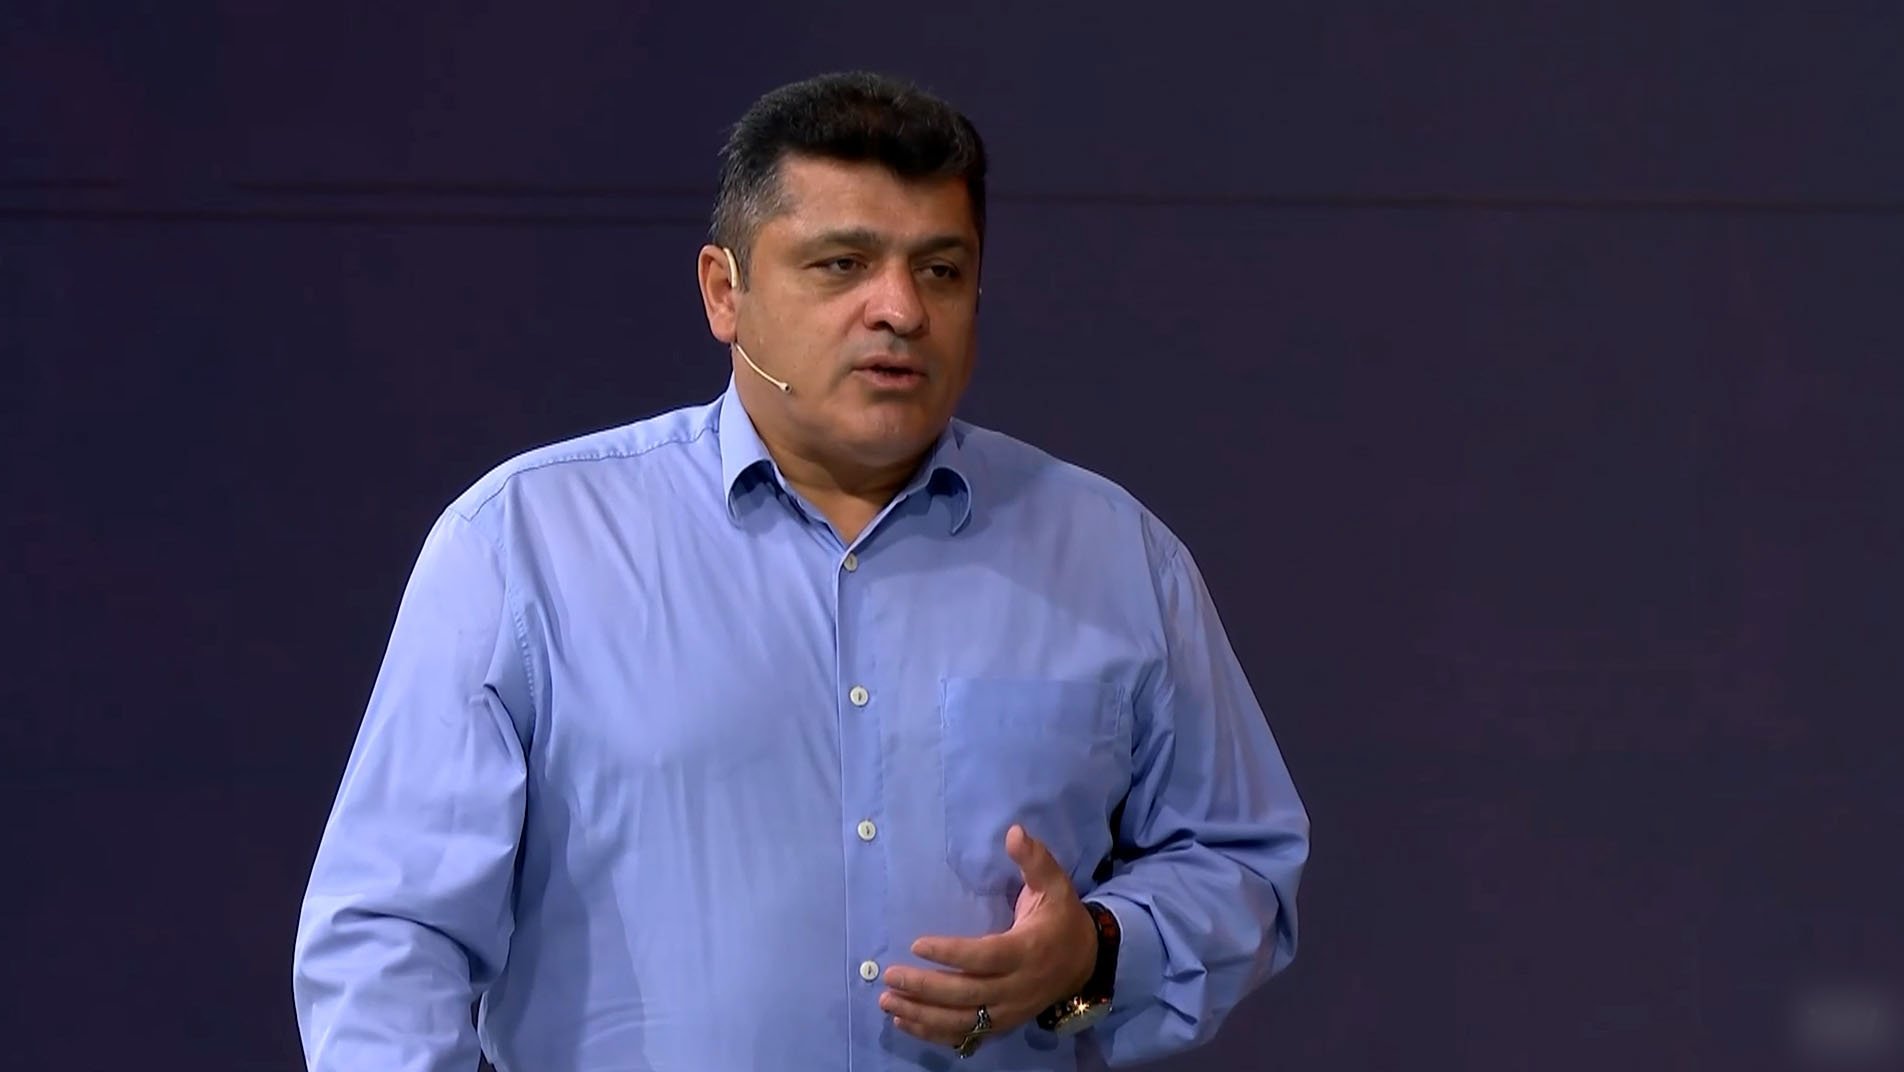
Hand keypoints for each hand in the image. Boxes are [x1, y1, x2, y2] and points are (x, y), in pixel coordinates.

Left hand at [881, 824, 1097, 1053]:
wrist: (1086, 964)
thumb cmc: (1062, 919)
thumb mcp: (1056, 885)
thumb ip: (1035, 860)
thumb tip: (1014, 831)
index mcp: (1028, 951)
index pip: (985, 957)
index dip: (951, 954)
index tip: (917, 944)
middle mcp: (1018, 987)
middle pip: (967, 994)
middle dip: (925, 988)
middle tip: (890, 975)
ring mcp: (1009, 1011)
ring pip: (962, 1021)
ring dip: (922, 1014)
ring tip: (887, 1001)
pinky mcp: (1002, 1025)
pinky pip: (966, 1035)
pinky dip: (933, 1032)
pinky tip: (904, 1020)